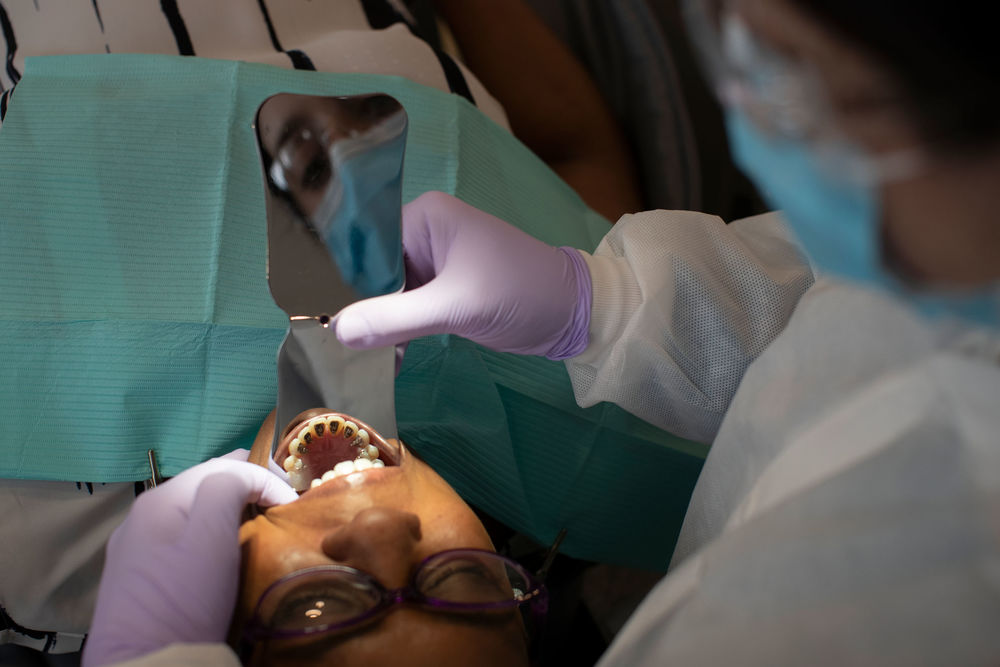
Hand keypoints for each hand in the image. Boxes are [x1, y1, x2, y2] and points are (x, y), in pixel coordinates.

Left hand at [82, 450, 297, 666]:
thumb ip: (228, 488)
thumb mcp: (212, 534)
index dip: (266, 476)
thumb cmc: (185, 598)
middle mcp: (142, 514)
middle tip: (279, 508)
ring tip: (257, 527)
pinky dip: (207, 533)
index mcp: (162, 497)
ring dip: (227, 510)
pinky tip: (220, 553)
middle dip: (246, 488)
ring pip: (192, 510)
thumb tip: (246, 479)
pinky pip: (178, 537)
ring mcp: (134, 546)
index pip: (226, 464)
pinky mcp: (136, 576)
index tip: (293, 504)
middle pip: (206, 483)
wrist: (146, 666)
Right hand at [336, 191, 591, 358]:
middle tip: (331, 347)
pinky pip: (408, 310)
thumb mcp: (454, 307)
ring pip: (389, 295)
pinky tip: (384, 362)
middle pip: (373, 271)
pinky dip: (398, 334)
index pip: (365, 244)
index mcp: (424, 217)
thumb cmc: (518, 293)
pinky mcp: (444, 292)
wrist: (573, 315)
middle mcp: (424, 234)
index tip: (319, 316)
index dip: (341, 280)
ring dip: (377, 326)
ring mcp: (434, 264)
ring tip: (352, 361)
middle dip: (358, 308)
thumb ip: (395, 318)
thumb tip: (337, 331)